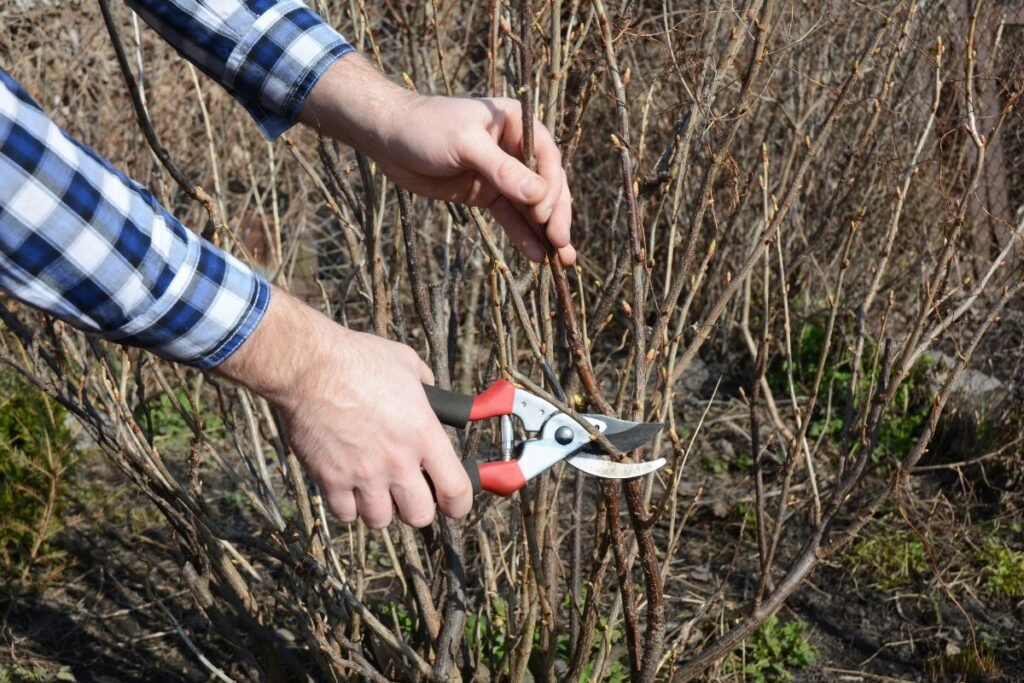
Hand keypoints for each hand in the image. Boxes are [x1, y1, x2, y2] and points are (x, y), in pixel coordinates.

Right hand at [217, 287, 472, 527]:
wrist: (309, 366)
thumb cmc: (357, 359)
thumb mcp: (406, 364)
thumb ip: (426, 387)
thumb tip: (432, 395)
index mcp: (424, 434)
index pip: (456, 490)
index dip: (459, 504)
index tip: (454, 504)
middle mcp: (397, 461)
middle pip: (419, 515)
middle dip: (416, 506)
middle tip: (408, 491)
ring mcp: (363, 474)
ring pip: (380, 520)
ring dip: (380, 507)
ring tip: (374, 487)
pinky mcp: (330, 480)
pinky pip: (345, 514)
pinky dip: (348, 506)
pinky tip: (348, 486)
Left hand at [301, 54, 574, 264]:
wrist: (388, 137)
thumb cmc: (426, 128)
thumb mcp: (465, 144)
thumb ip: (501, 170)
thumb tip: (538, 194)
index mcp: (518, 123)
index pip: (547, 159)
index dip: (552, 190)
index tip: (546, 216)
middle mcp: (515, 148)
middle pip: (545, 185)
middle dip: (555, 215)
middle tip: (561, 245)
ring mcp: (501, 173)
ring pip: (531, 205)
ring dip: (546, 231)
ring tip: (562, 261)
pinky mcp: (485, 194)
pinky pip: (510, 216)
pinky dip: (523, 235)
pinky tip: (537, 255)